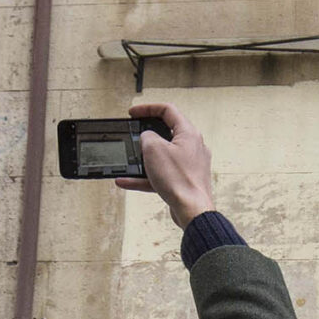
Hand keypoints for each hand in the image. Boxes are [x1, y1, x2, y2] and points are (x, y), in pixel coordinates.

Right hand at [116, 100, 214, 227]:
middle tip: (132, 136)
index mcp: (188, 133)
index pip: (167, 110)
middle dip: (145, 135)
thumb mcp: (153, 149)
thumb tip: (146, 138)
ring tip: (127, 161)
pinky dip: (144, 177)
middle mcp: (192, 147)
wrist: (192, 211)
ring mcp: (189, 165)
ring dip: (142, 159)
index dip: (147, 108)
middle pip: (165, 133)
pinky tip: (126, 181)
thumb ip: (146, 137)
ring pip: (161, 157)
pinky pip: (161, 175)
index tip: (132, 113)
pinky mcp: (184, 181)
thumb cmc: (179, 180)